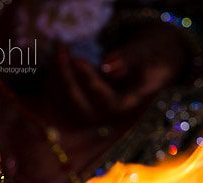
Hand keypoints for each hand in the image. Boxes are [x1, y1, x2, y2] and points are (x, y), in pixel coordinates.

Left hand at [55, 25, 188, 123]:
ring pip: (65, 100)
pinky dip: (54, 76)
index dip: (89, 81)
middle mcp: (104, 115)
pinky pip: (58, 95)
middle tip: (62, 49)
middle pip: (79, 104)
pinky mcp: (75, 105)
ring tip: (60, 48)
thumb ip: (129, 59)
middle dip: (67, 76)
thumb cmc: (148, 59)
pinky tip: (57, 56)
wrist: (144, 66)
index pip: (105, 100)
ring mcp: (88, 112)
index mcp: (124, 106)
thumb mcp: (146, 54)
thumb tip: (108, 64)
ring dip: (57, 75)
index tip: (77, 59)